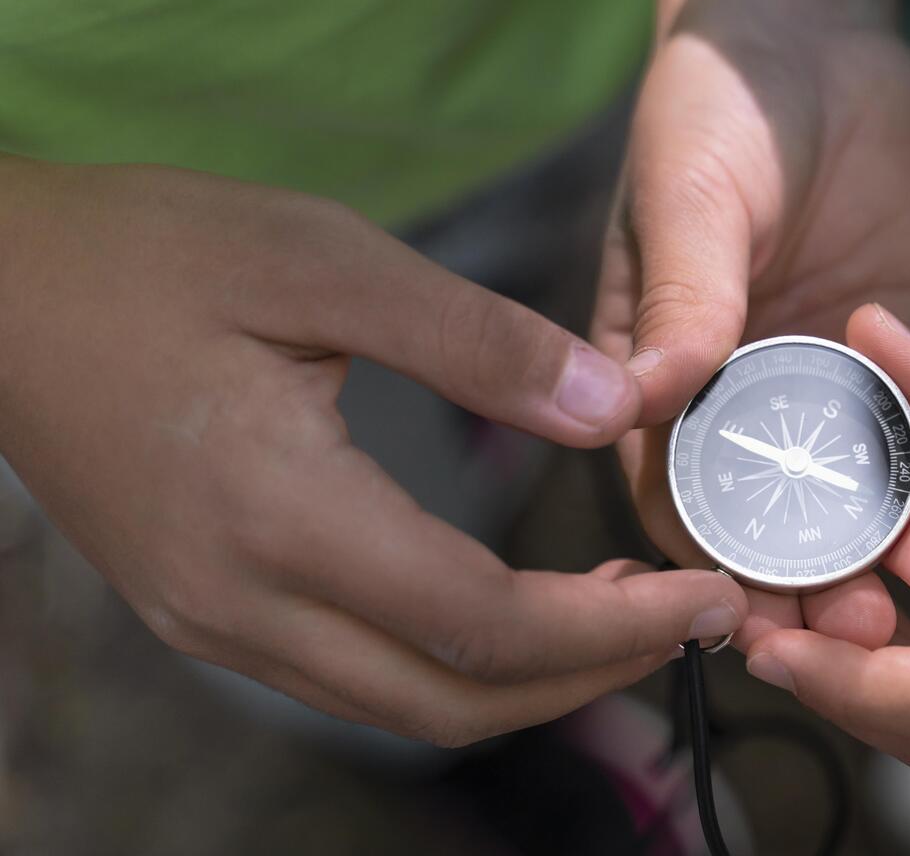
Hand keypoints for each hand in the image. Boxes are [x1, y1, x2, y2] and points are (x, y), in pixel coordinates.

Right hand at [0, 159, 744, 746]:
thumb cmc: (151, 253)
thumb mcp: (324, 259)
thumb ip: (477, 341)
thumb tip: (616, 406)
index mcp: (277, 514)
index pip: (484, 620)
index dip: (613, 623)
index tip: (710, 593)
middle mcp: (239, 602)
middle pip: (454, 699)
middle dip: (592, 675)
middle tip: (691, 618)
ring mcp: (211, 620)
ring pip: (406, 706)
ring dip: (530, 680)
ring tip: (624, 616)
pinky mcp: (200, 608)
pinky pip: (355, 677)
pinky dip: (458, 663)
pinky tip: (512, 606)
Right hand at [592, 21, 909, 648]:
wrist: (810, 33)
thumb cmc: (713, 107)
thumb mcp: (687, 199)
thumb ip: (682, 300)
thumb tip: (643, 400)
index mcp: (664, 374)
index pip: (681, 493)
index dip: (715, 565)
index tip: (759, 618)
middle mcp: (746, 392)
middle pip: (781, 514)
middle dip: (822, 578)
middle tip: (870, 626)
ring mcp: (831, 374)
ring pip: (862, 484)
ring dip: (894, 539)